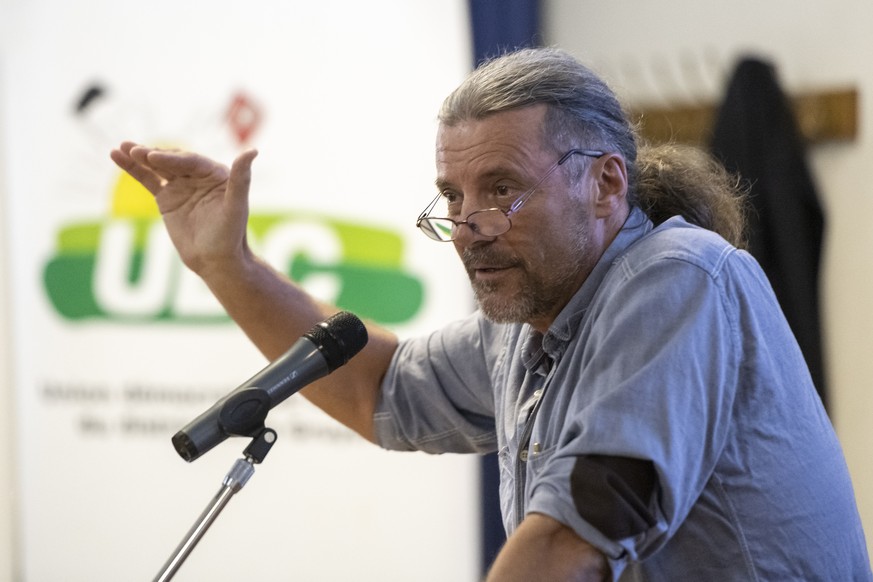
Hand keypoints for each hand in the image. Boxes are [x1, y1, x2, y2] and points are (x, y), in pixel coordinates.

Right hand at [109, 142, 257, 275]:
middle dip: (152, 155)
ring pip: (157, 167)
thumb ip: (241, 178)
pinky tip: (117, 156)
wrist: (215, 260)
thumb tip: (252, 150)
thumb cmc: (230, 235)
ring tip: (121, 148)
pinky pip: (148, 179)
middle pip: (172, 160)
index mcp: (217, 174)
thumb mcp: (236, 206)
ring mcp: (181, 185)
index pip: (191, 162)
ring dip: (138, 157)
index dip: (173, 158)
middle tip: (134, 150)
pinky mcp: (166, 197)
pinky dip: (133, 169)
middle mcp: (199, 176)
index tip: (153, 157)